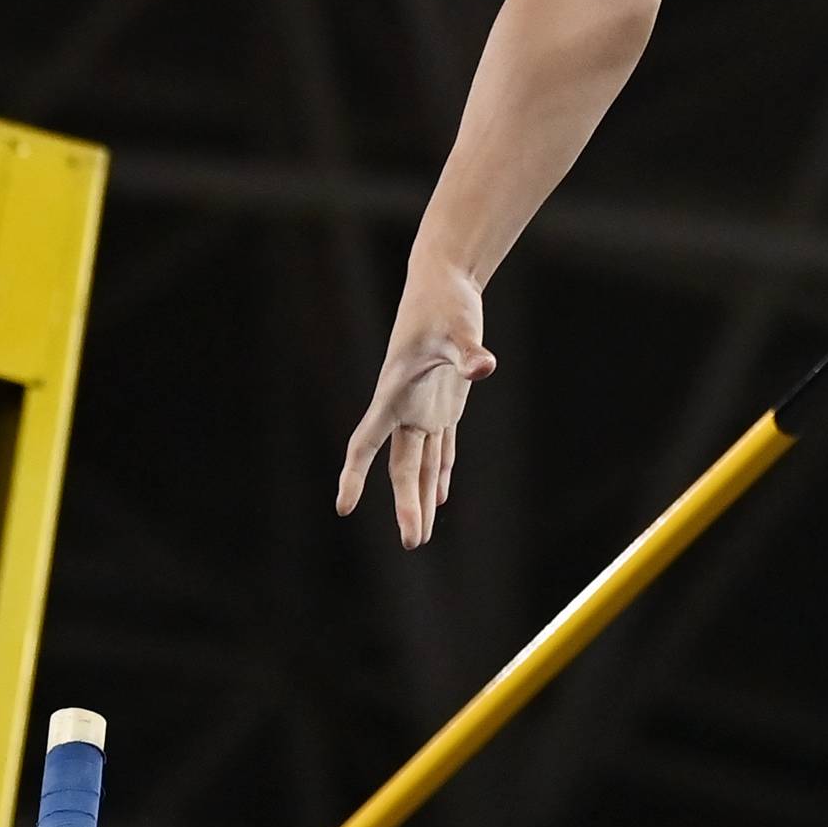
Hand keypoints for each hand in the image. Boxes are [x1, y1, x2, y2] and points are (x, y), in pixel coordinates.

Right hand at [338, 270, 497, 548]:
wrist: (445, 282)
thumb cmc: (444, 301)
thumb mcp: (457, 327)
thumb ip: (468, 352)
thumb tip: (483, 367)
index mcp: (395, 392)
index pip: (367, 442)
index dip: (354, 475)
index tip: (343, 507)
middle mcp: (406, 406)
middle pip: (402, 465)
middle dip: (406, 504)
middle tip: (411, 544)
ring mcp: (426, 406)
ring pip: (422, 463)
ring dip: (423, 498)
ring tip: (419, 537)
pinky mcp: (446, 402)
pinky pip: (442, 447)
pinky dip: (442, 472)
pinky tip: (442, 497)